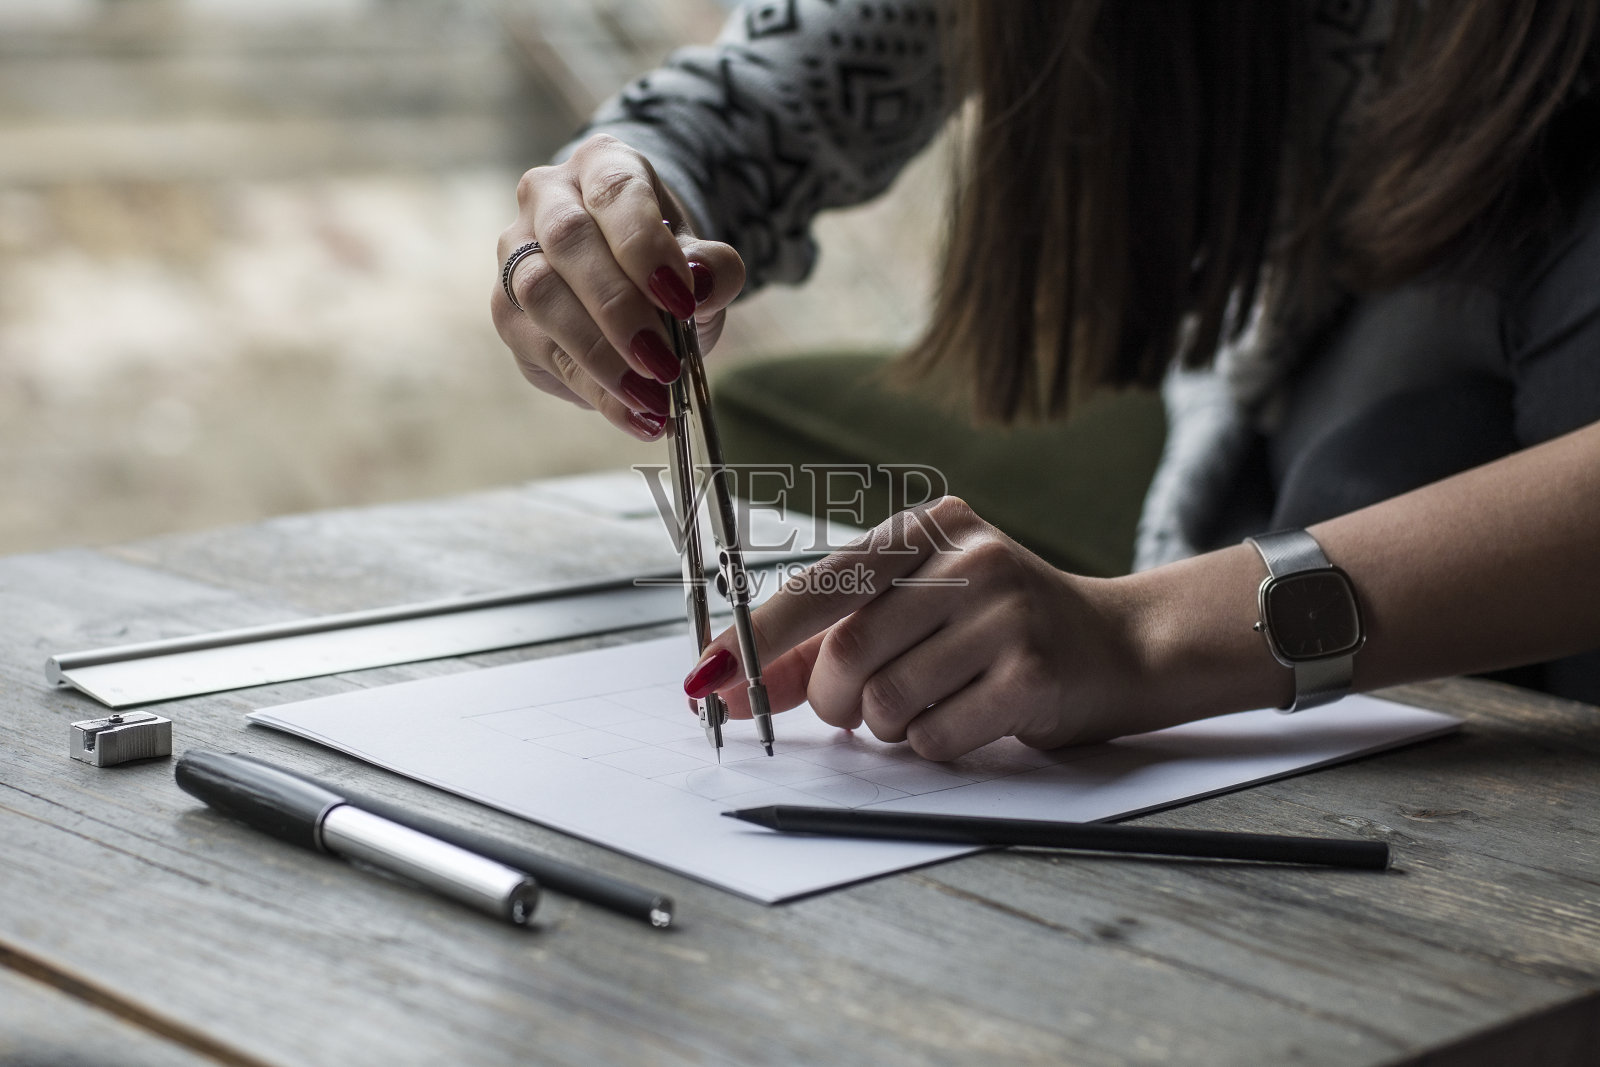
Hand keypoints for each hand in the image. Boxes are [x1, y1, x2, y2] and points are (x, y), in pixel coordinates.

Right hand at [492, 134, 745, 440]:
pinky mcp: (508, 312)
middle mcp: (546, 199)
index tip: (683, 300)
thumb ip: (715, 267)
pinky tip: (637, 416)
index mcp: (601, 166)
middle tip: (664, 361)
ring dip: (600, 354)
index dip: (645, 248)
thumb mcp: (702, 260)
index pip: (615, 194)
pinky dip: (595, 390)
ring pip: (541, 295)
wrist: (628, 278)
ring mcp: (516, 254)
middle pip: (568, 241)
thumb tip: (706, 282)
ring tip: (652, 397)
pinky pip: (543, 351)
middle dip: (618, 308)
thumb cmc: (666, 262)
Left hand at [683, 497, 1157, 760]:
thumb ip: (824, 643)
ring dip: (887, 726)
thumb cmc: (998, 631)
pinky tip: (967, 717)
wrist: (1120, 646)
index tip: (708, 677)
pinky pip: (935, 735)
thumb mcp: (915, 613)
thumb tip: (737, 680)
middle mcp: (965, 557)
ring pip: (886, 699)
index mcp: (924, 529)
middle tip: (856, 708)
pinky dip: (932, 745)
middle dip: (834, 700)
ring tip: (925, 704)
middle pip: (846, 651)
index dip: (757, 637)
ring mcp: (1004, 610)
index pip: (818, 584)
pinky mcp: (1032, 669)